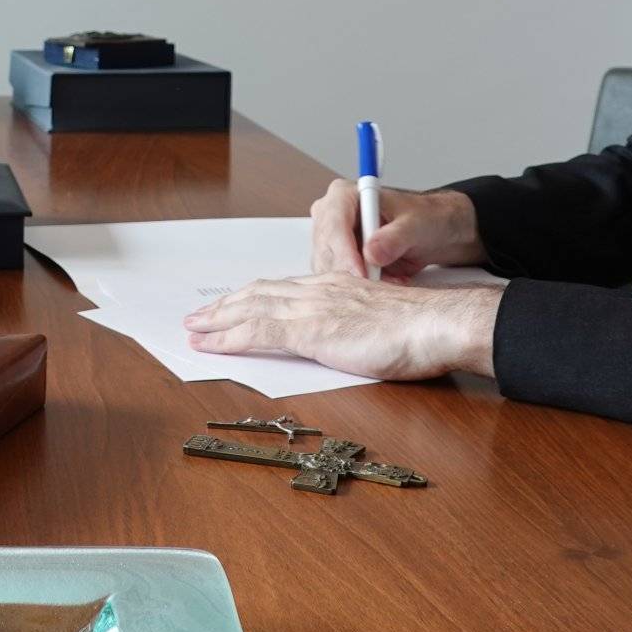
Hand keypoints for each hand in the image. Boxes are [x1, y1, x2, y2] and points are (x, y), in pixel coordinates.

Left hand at [184, 275, 505, 381]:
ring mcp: (312, 307)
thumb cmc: (421, 329)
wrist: (437, 325)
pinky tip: (211, 345)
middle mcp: (319, 289)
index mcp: (336, 286)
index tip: (232, 305)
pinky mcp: (311, 328)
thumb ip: (355, 327)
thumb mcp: (380, 323)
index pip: (283, 289)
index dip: (252, 297)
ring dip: (218, 319)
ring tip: (194, 330)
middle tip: (199, 317)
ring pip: (251, 309)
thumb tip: (345, 342)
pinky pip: (259, 331)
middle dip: (226, 305)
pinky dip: (229, 337)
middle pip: (259, 293)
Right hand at [308, 179, 484, 277]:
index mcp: (345, 195)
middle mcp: (332, 216)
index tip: (362, 273)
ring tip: (392, 276)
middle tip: (381, 281)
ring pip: (331, 268)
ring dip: (360, 279)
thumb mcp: (416, 225)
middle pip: (327, 249)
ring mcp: (333, 240)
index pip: (334, 224)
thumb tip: (372, 253)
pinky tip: (386, 279)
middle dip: (352, 269)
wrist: (433, 232)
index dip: (345, 251)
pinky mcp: (339, 261)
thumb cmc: (424, 218)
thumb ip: (395, 237)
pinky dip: (362, 286)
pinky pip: (340, 280)